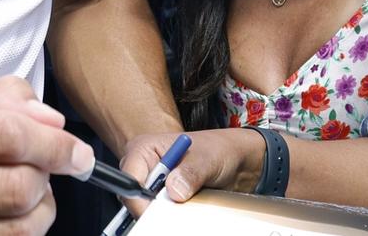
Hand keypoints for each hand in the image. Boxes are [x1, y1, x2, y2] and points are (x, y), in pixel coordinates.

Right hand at [0, 76, 91, 235]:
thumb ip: (2, 101)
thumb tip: (54, 125)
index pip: (6, 137)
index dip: (55, 144)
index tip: (77, 151)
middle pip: (16, 189)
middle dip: (48, 179)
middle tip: (53, 172)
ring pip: (17, 231)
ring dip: (40, 212)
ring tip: (28, 197)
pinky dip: (19, 234)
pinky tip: (7, 220)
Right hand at [118, 128, 261, 211]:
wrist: (236, 162)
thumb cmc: (220, 149)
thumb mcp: (207, 159)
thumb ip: (190, 172)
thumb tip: (174, 189)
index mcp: (145, 149)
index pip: (130, 178)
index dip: (139, 198)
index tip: (156, 213)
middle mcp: (145, 168)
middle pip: (135, 198)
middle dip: (153, 209)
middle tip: (175, 213)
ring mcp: (153, 186)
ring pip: (147, 210)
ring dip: (165, 214)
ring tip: (189, 204)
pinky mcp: (163, 201)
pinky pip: (160, 216)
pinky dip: (172, 218)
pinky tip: (188, 210)